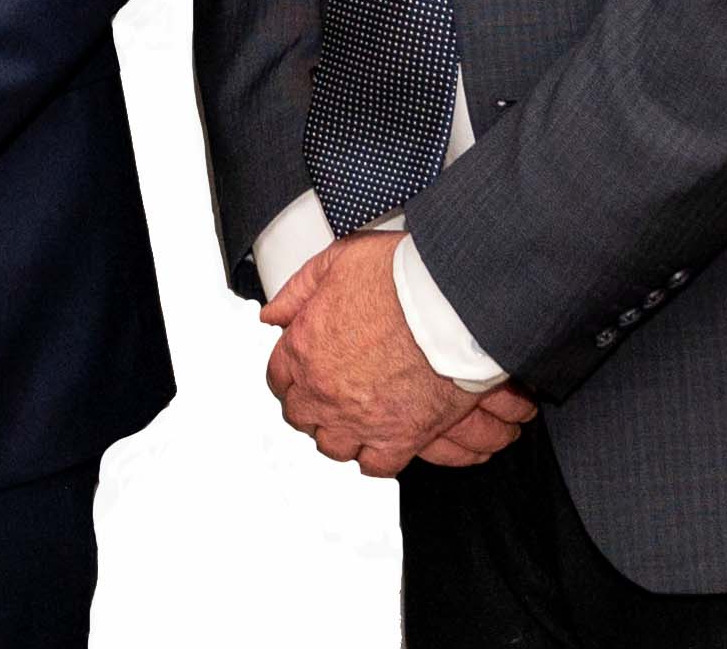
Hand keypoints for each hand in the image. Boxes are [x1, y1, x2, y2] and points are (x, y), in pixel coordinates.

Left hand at [260, 233, 531, 476]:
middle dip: (312, 406)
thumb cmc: (402, 280)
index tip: (301, 374)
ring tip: (355, 418)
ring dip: (340, 433)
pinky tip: (381, 441)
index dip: (291, 375)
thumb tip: (274, 313)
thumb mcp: (338, 261)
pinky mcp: (398, 438)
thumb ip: (299, 289)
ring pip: (333, 445)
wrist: (451, 305)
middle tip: (331, 394)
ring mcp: (359, 419)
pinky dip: (376, 457)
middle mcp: (324, 390)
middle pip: (301, 415)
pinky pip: (375, 465)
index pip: (278, 377)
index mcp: (304, 347)